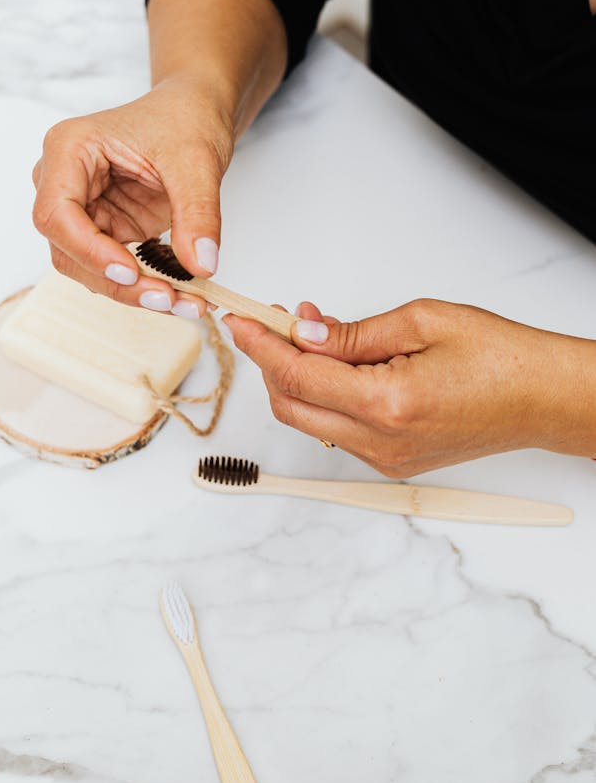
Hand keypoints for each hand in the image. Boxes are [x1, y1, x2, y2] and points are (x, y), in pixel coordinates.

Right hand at [32, 80, 233, 315]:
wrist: (195, 113)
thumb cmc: (184, 118)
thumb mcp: (198, 161)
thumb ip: (198, 213)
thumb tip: (201, 266)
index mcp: (69, 149)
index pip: (56, 214)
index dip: (88, 249)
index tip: (130, 269)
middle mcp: (64, 182)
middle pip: (68, 250)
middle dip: (116, 281)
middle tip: (166, 298)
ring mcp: (83, 210)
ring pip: (89, 268)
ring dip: (133, 292)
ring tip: (185, 303)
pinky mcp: (106, 230)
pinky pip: (115, 270)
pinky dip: (146, 287)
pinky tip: (181, 296)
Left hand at [224, 299, 595, 474]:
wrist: (542, 399)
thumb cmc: (500, 357)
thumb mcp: (421, 320)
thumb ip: (352, 334)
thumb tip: (303, 334)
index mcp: (387, 404)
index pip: (297, 375)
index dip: (260, 344)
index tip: (239, 320)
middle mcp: (380, 443)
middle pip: (290, 406)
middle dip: (269, 362)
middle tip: (270, 322)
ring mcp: (384, 459)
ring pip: (309, 420)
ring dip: (296, 378)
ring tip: (310, 334)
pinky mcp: (392, 462)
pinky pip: (336, 429)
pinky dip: (323, 395)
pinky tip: (334, 363)